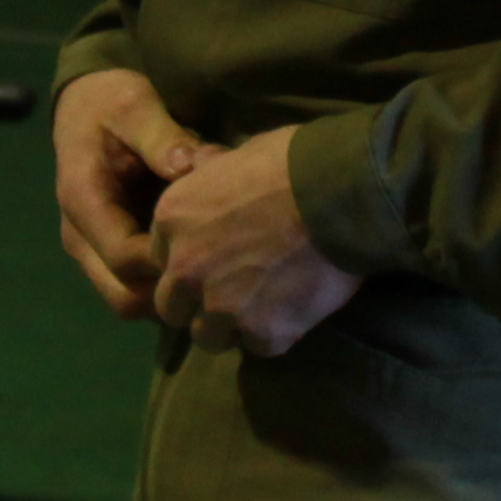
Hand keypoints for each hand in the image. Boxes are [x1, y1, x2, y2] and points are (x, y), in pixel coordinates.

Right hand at [54, 69, 206, 320]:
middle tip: (220, 269)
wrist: (87, 103)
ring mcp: (91, 249)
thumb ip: (161, 136)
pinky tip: (201, 263)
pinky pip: (135, 287)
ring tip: (214, 270)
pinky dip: (165, 286)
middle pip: (124, 296)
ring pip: (129, 301)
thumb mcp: (135, 104)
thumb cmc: (112, 101)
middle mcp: (79, 236)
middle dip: (172, 292)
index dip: (169, 260)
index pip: (123, 257)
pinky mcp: (106, 252)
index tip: (212, 241)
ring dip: (170, 294)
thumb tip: (189, 167)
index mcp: (82, 199)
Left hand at [151, 124, 361, 355]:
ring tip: (262, 306)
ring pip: (209, 337)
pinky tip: (293, 311)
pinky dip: (274, 333)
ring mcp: (223, 307)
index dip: (188, 259)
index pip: (159, 258)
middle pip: (172, 307)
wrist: (340, 194)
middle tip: (233, 288)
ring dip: (230, 325)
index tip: (214, 255)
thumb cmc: (289, 160)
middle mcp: (186, 270)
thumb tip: (200, 164)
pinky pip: (259, 347)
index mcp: (172, 220)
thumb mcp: (236, 153)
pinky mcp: (264, 333)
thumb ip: (209, 171)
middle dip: (196, 302)